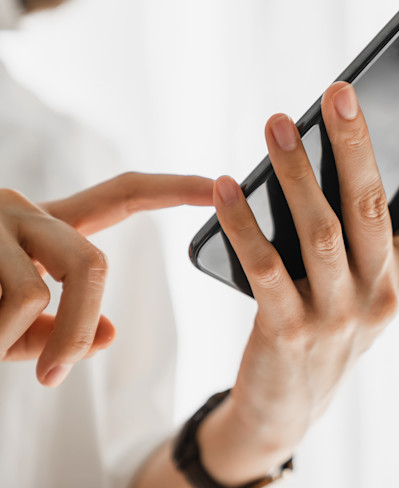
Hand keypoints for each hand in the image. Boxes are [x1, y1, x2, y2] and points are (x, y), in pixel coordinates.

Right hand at [0, 173, 212, 384]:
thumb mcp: (9, 321)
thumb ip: (61, 324)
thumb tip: (109, 334)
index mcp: (46, 225)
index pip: (122, 196)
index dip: (173, 189)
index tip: (217, 184)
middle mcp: (25, 209)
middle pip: (92, 265)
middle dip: (76, 330)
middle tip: (52, 375)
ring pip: (38, 296)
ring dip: (8, 340)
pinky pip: (3, 309)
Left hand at [199, 80, 398, 483]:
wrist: (293, 402)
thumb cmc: (334, 318)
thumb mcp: (369, 276)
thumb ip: (368, 223)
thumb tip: (343, 141)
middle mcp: (386, 290)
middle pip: (374, 205)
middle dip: (357, 143)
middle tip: (340, 91)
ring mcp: (341, 313)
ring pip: (321, 230)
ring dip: (296, 173)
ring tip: (275, 124)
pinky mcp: (290, 330)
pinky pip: (266, 268)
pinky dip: (245, 224)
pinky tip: (226, 187)